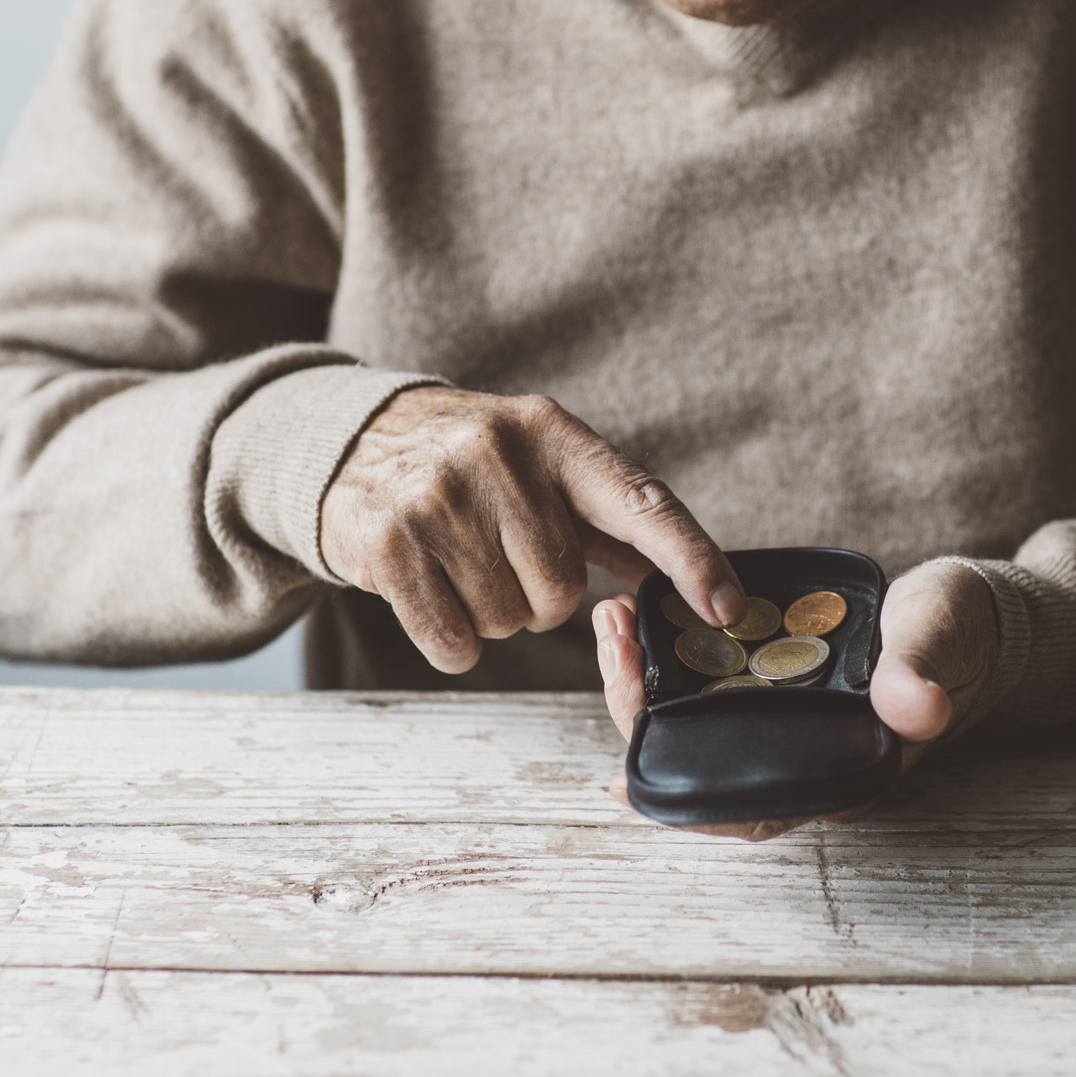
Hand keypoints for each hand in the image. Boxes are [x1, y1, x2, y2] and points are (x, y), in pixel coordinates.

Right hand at [320, 386, 744, 671]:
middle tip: (501, 561)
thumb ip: (612, 519)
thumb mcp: (539, 465)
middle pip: (562, 589)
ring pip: (509, 620)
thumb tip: (693, 577)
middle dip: (538, 598)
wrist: (350, 441)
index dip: (691, 559)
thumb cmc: (466, 465)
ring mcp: (439, 496)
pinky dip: (453, 642)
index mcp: (554, 434)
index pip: (641, 501)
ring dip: (491, 616)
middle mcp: (498, 453)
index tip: (725, 608)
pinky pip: (454, 640)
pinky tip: (433, 597)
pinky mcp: (389, 542)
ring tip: (461, 566)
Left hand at [592, 561, 997, 839]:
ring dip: (646, 680)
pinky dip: (667, 654)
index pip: (752, 808)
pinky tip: (636, 622)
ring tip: (614, 623)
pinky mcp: (769, 680)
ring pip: (694, 719)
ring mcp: (780, 719)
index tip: (624, 781)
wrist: (960, 613)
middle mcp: (799, 754)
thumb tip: (914, 707)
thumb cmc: (957, 635)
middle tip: (616, 649)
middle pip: (703, 761)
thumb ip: (921, 671)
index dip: (686, 806)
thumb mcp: (941, 641)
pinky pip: (705, 680)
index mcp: (838, 769)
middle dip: (644, 713)